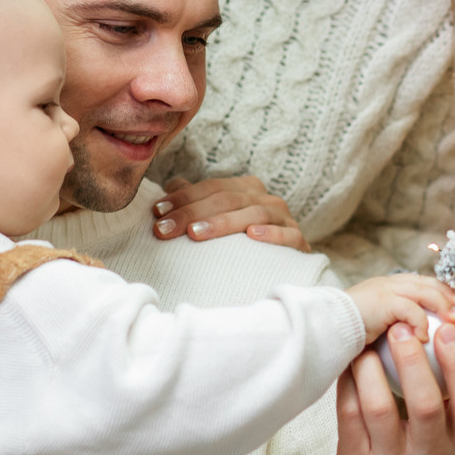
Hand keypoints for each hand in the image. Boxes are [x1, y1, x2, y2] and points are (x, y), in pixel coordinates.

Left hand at [153, 175, 306, 250]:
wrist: (282, 268)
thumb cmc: (241, 243)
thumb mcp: (216, 220)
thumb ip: (195, 201)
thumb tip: (170, 187)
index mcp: (246, 189)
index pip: (210, 187)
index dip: (182, 198)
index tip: (157, 213)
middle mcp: (266, 199)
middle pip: (227, 199)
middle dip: (192, 213)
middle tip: (164, 230)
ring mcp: (284, 219)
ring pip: (254, 214)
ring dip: (223, 223)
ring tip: (196, 234)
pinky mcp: (298, 241)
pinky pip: (288, 235)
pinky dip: (271, 234)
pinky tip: (251, 236)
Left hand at [334, 309, 454, 454]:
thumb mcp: (448, 449)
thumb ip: (449, 407)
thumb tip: (444, 342)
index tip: (448, 331)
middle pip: (426, 402)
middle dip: (413, 358)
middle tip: (402, 328)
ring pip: (380, 406)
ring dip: (372, 367)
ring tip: (368, 342)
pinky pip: (349, 415)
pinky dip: (348, 384)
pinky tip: (349, 365)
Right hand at [343, 273, 454, 345]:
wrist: (321, 330)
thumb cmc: (340, 336)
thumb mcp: (370, 332)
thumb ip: (389, 332)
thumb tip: (410, 347)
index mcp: (383, 288)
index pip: (416, 282)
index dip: (437, 290)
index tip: (453, 303)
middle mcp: (385, 284)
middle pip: (423, 281)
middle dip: (445, 292)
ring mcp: (383, 290)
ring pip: (422, 291)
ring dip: (440, 305)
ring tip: (452, 322)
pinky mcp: (382, 301)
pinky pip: (409, 309)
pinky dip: (420, 322)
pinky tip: (425, 337)